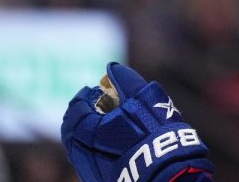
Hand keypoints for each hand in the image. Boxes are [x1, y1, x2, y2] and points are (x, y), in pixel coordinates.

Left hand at [61, 62, 213, 181]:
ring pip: (79, 148)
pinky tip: (112, 143)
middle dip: (82, 116)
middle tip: (96, 106)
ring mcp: (90, 169)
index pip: (75, 109)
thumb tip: (112, 67)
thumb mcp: (143, 98)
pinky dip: (95, 148)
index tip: (92, 91)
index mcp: (87, 130)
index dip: (83, 97)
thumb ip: (125, 80)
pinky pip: (89, 161)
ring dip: (87, 133)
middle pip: (72, 131)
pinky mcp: (100, 180)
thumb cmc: (154, 132)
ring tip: (105, 124)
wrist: (166, 171)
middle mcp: (82, 153)